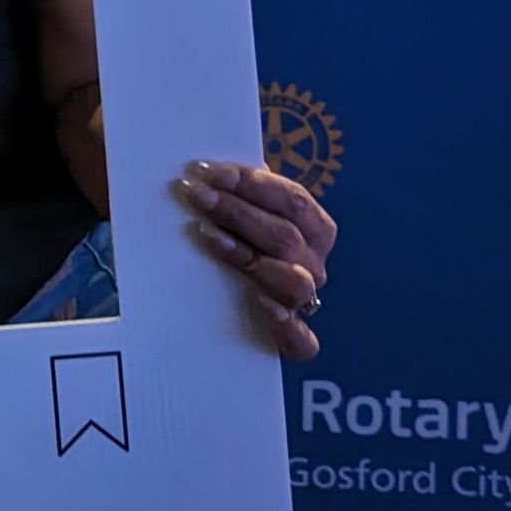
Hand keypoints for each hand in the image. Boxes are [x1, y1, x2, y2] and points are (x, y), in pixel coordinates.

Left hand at [173, 158, 335, 361]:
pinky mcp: (295, 338)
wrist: (240, 305)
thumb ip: (239, 195)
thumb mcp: (247, 213)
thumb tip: (205, 171)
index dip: (252, 183)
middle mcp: (315, 264)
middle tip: (195, 194)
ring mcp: (306, 301)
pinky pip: (301, 340)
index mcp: (315, 228)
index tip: (207, 171)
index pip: (292, 200)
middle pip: (284, 235)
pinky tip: (260, 304)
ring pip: (292, 280)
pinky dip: (286, 324)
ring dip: (248, 254)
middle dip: (235, 210)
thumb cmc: (246, 241)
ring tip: (209, 237)